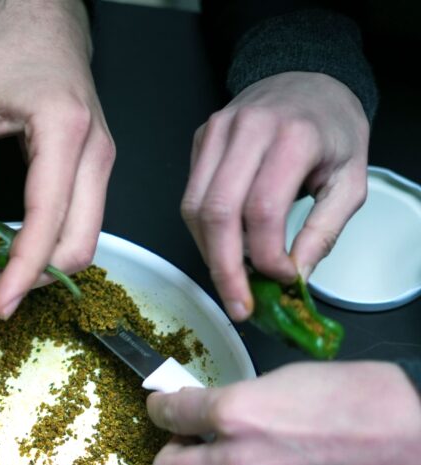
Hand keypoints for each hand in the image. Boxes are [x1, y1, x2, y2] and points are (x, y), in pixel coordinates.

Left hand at [0, 0, 114, 318]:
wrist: (45, 29)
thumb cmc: (3, 56)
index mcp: (63, 130)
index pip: (48, 219)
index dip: (23, 270)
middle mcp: (94, 154)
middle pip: (78, 247)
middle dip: (33, 278)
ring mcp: (102, 167)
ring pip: (85, 246)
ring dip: (42, 270)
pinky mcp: (97, 176)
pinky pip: (80, 231)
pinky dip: (48, 252)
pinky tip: (13, 249)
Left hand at [147, 362, 420, 464]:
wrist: (412, 433)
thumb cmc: (356, 395)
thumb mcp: (283, 377)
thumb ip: (237, 398)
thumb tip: (211, 408)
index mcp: (234, 413)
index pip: (166, 413)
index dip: (160, 408)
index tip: (165, 408)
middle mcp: (237, 461)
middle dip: (169, 456)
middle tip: (187, 447)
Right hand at [181, 72, 369, 320]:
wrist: (308, 81)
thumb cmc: (331, 131)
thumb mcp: (350, 181)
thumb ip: (324, 231)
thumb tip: (294, 277)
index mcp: (293, 136)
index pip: (263, 210)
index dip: (266, 255)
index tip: (280, 278)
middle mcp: (247, 129)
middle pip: (218, 213)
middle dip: (225, 269)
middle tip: (238, 306)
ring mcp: (216, 132)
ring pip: (195, 209)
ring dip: (210, 254)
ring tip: (230, 280)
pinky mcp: (199, 141)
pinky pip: (190, 198)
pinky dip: (203, 233)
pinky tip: (223, 248)